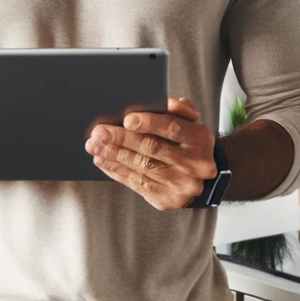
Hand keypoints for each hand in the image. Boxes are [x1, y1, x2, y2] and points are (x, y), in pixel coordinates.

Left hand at [84, 97, 216, 210]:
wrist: (204, 180)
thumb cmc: (189, 145)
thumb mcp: (190, 124)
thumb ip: (178, 111)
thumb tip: (162, 102)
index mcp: (200, 139)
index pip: (173, 128)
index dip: (149, 123)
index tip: (127, 119)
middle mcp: (194, 164)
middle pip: (152, 148)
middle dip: (121, 139)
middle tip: (100, 132)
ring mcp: (181, 184)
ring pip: (141, 166)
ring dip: (113, 155)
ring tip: (95, 146)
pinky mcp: (166, 198)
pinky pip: (136, 183)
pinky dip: (116, 170)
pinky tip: (103, 160)